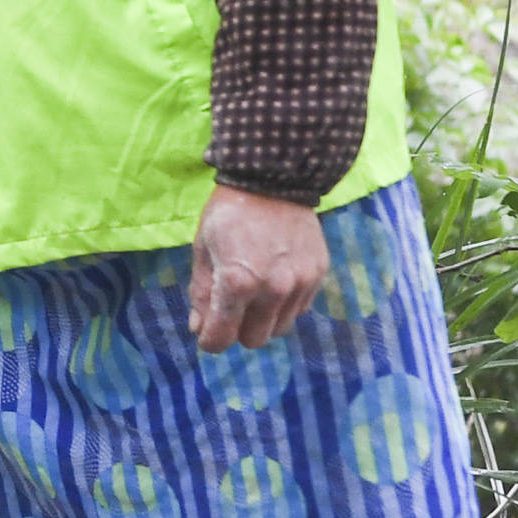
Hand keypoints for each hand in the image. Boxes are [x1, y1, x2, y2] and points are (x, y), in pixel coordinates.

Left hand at [188, 185, 337, 352]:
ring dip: (263, 319)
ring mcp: (299, 283)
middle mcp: (272, 290)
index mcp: (236, 283)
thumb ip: (201, 293)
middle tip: (231, 306)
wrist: (274, 177)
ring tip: (255, 290)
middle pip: (253, 341)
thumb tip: (199, 329)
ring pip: (279, 329)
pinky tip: (275, 278)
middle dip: (237, 330)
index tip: (207, 332)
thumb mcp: (203, 248)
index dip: (209, 340)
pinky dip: (284, 304)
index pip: (221, 339)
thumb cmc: (229, 212)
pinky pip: (299, 309)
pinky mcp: (317, 275)